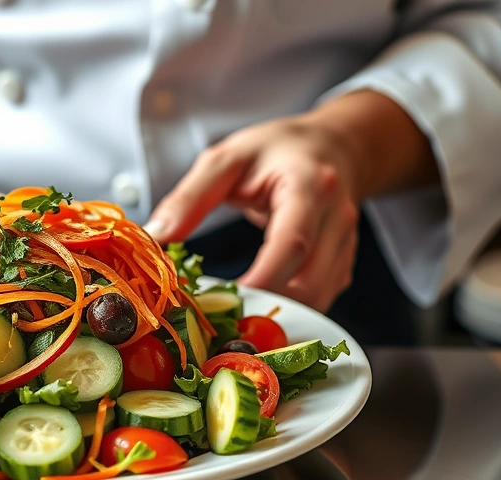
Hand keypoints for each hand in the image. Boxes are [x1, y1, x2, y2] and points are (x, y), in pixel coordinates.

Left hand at [146, 90, 436, 310]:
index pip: (292, 243)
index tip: (224, 299)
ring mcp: (344, 246)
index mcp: (309, 187)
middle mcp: (335, 220)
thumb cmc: (277, 150)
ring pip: (318, 299)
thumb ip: (190, 196)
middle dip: (264, 304)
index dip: (261, 278)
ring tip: (233, 311)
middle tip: (218, 314)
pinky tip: (257, 302)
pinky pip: (320, 298)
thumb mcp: (226, 158)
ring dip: (277, 312)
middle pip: (309, 282)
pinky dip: (289, 308)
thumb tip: (156, 235)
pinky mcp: (342, 265)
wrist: (332, 146)